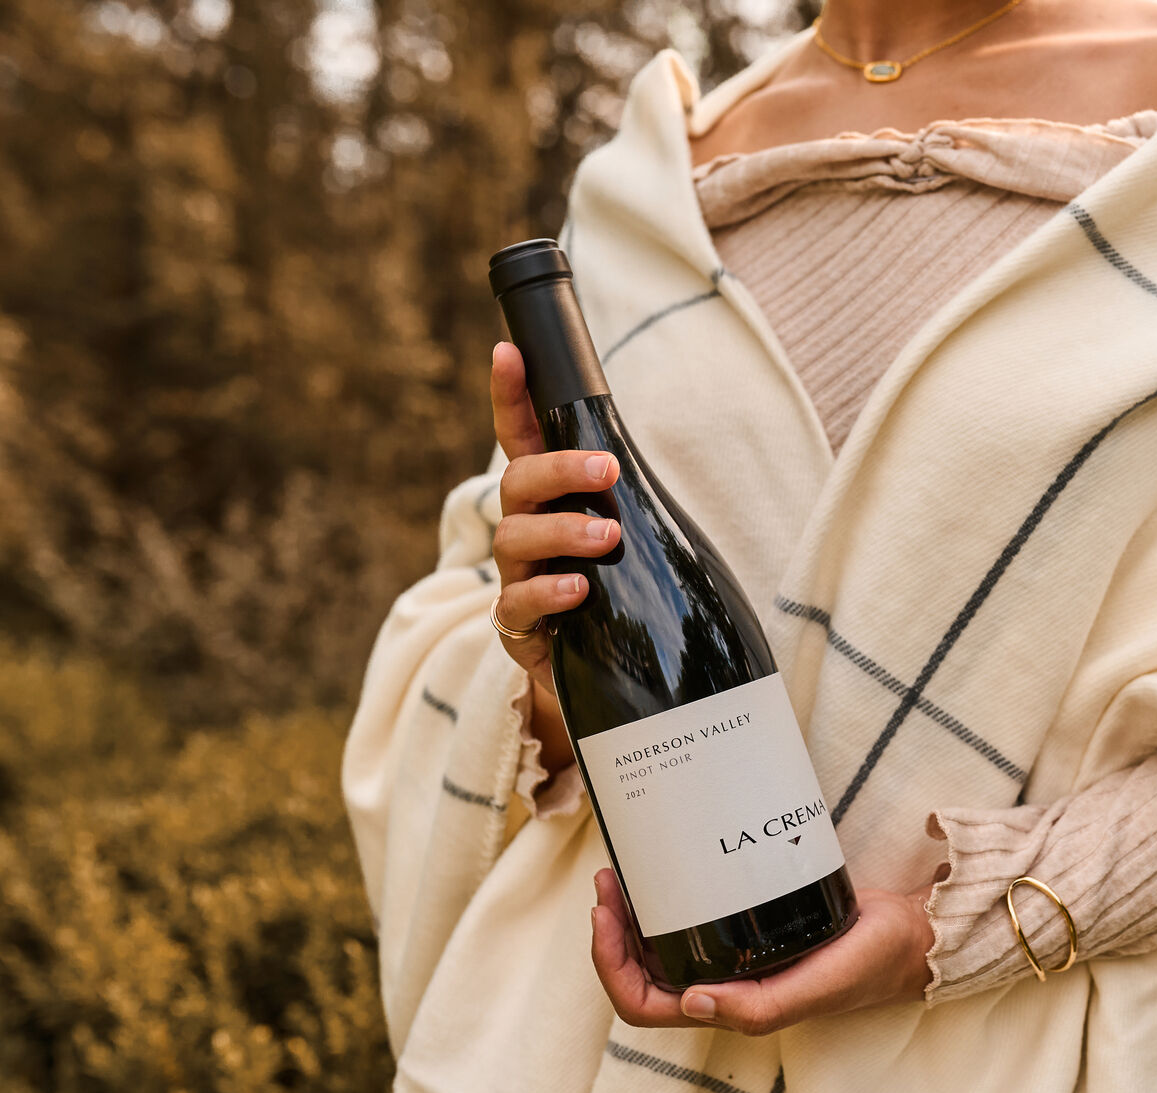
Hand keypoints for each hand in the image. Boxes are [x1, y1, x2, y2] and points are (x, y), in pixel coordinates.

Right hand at [487, 340, 619, 691]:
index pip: (520, 438)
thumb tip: (650, 461)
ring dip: (564, 531)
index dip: (509, 395)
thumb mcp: (629, 541)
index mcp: (549, 502)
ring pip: (516, 538)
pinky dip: (548, 592)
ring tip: (607, 538)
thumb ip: (628, 502)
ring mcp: (516, 578)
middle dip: (560, 469)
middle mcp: (524, 531)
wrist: (606, 677)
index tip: (507, 352)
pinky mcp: (517, 627)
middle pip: (519, 481)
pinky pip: (518, 604)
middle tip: (606, 469)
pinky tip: (579, 589)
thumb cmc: (620, 595)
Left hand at [590, 869, 935, 1035]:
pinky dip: (662, 905)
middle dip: (610, 934)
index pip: (643, 1006)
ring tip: (623, 873)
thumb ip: (763, 1006)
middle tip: (609, 882)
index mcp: (732, 1010)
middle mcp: (722, 990)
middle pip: (638, 976)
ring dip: (629, 919)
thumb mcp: (821, 984)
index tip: (607, 914)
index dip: (612, 966)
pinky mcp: (744, 935)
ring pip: (656, 952)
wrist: (908, 937)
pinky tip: (664, 872)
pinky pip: (686, 928)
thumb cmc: (869, 964)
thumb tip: (692, 1003)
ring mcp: (731, 964)